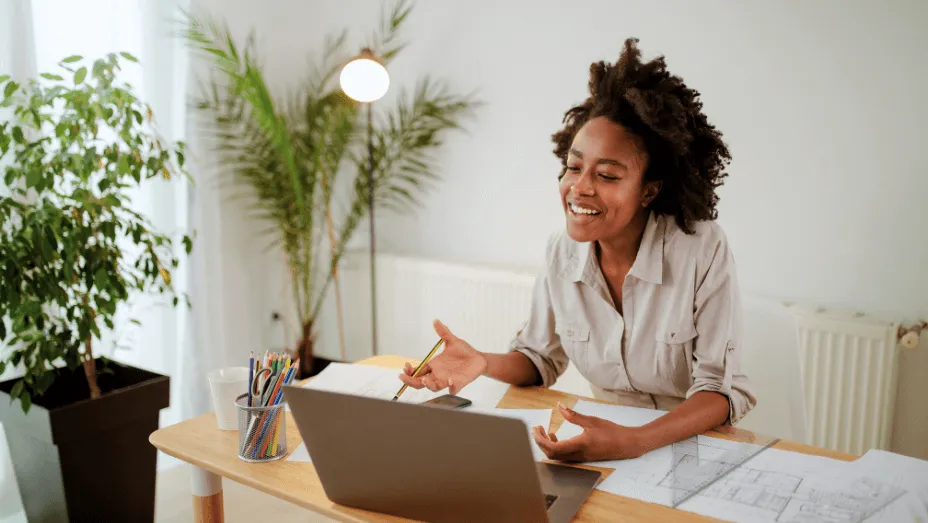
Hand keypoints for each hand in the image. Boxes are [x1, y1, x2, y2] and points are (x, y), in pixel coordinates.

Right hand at [398, 319, 487, 394]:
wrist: (479, 358)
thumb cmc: (464, 351)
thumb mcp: (452, 340)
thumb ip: (443, 332)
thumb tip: (435, 320)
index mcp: (434, 365)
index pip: (418, 371)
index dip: (409, 371)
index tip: (405, 367)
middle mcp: (438, 374)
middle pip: (420, 382)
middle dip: (410, 381)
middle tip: (403, 378)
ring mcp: (447, 380)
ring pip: (433, 387)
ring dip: (428, 385)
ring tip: (425, 380)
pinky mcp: (458, 384)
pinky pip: (452, 389)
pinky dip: (450, 387)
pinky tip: (450, 380)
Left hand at [532, 402, 647, 461]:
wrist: (626, 445)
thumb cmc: (612, 432)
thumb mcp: (592, 420)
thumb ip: (573, 415)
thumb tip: (559, 406)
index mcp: (579, 445)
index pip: (553, 448)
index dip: (540, 440)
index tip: (536, 429)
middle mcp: (578, 454)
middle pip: (551, 454)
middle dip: (540, 442)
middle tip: (538, 429)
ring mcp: (579, 458)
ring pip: (556, 457)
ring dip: (547, 445)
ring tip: (546, 432)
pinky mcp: (581, 458)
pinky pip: (563, 456)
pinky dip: (555, 447)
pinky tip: (556, 437)